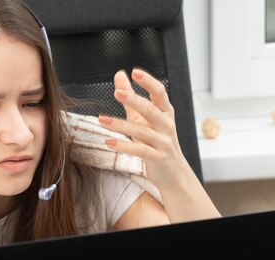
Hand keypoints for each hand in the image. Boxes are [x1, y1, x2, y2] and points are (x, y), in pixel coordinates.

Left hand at [98, 68, 190, 190]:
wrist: (173, 172)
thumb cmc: (157, 141)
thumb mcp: (144, 119)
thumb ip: (131, 98)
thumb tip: (119, 74)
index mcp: (165, 112)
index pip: (160, 93)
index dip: (149, 82)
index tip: (135, 72)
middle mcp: (167, 125)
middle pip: (151, 110)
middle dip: (135, 100)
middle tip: (117, 93)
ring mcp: (164, 142)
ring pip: (142, 132)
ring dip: (120, 125)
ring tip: (101, 119)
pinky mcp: (158, 158)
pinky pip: (140, 151)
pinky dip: (123, 147)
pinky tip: (108, 142)